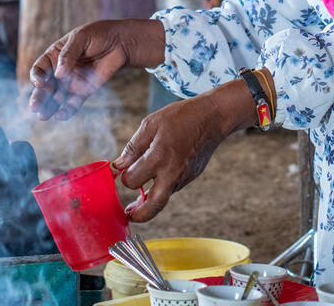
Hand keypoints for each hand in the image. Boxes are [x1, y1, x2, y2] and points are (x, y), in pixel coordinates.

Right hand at [28, 19, 164, 120]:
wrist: (119, 42)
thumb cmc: (97, 34)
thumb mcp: (80, 38)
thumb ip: (68, 55)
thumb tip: (59, 74)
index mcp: (54, 56)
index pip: (40, 69)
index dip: (37, 77)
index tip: (40, 83)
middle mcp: (59, 71)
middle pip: (45, 87)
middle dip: (39, 97)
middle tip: (35, 107)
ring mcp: (71, 82)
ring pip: (56, 98)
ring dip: (49, 108)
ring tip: (43, 116)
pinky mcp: (84, 91)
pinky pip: (73, 104)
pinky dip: (66, 111)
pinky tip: (60, 116)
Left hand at [112, 80, 257, 221]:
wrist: (213, 117)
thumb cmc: (181, 117)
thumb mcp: (151, 124)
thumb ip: (134, 147)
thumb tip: (120, 165)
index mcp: (159, 157)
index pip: (133, 181)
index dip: (125, 177)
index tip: (124, 170)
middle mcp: (172, 172)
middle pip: (153, 205)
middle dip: (139, 214)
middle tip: (129, 215)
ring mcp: (184, 177)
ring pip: (164, 197)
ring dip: (151, 202)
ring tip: (139, 201)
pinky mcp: (192, 177)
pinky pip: (173, 187)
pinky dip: (163, 188)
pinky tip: (158, 178)